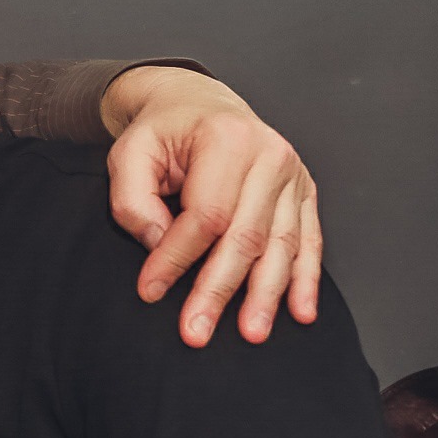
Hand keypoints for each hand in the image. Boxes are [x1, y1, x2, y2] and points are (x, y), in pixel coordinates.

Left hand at [102, 66, 319, 346]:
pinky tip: (301, 312)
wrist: (197, 104)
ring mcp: (292, 174)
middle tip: (196, 331)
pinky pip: (309, 240)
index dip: (175, 258)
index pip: (205, 215)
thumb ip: (132, 201)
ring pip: (281, 245)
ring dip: (265, 295)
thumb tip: (157, 245)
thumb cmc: (162, 132)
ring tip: (251, 333)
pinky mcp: (303, 192)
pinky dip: (305, 279)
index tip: (150, 292)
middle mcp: (269, 155)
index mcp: (227, 140)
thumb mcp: (129, 154)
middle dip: (219, 290)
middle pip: (245, 236)